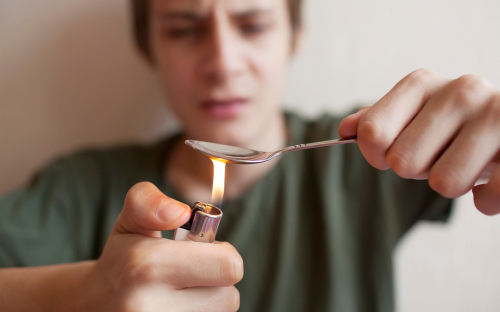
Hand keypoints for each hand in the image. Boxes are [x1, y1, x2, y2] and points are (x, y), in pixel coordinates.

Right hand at [92, 182, 242, 310]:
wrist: (92, 306)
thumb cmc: (123, 258)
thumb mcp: (131, 221)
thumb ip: (150, 202)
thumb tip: (180, 213)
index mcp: (146, 266)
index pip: (229, 266)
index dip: (222, 254)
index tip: (202, 251)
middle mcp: (148, 307)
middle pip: (229, 297)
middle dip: (217, 281)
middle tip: (192, 274)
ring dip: (208, 302)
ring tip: (180, 293)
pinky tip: (176, 307)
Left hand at [338, 69, 499, 214]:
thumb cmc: (453, 129)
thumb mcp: (413, 119)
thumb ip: (378, 121)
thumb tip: (345, 129)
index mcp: (422, 84)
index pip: (372, 133)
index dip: (376, 155)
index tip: (390, 154)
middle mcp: (460, 90)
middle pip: (403, 162)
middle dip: (418, 170)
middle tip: (440, 156)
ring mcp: (496, 114)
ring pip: (443, 182)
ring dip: (450, 185)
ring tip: (465, 164)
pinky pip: (487, 195)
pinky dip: (485, 200)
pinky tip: (488, 184)